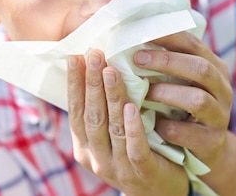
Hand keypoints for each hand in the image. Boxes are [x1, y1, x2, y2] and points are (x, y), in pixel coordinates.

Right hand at [67, 51, 188, 195]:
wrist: (161, 195)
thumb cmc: (137, 155)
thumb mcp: (113, 136)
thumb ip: (105, 111)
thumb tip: (101, 67)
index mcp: (85, 147)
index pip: (76, 111)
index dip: (75, 84)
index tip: (75, 56)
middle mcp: (97, 158)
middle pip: (91, 116)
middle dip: (91, 83)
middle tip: (94, 53)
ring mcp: (118, 168)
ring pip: (111, 128)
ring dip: (110, 97)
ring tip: (111, 70)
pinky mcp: (143, 173)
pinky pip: (135, 149)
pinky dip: (132, 128)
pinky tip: (132, 107)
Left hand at [133, 31, 233, 168]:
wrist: (206, 148)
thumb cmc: (184, 106)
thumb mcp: (184, 81)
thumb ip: (169, 62)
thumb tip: (130, 39)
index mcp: (216, 68)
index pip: (194, 44)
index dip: (169, 37)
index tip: (141, 33)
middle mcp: (223, 89)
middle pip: (201, 69)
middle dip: (167, 62)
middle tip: (137, 59)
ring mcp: (221, 116)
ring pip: (198, 100)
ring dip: (167, 94)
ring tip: (145, 93)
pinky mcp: (213, 141)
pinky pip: (189, 133)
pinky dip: (168, 127)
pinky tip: (154, 124)